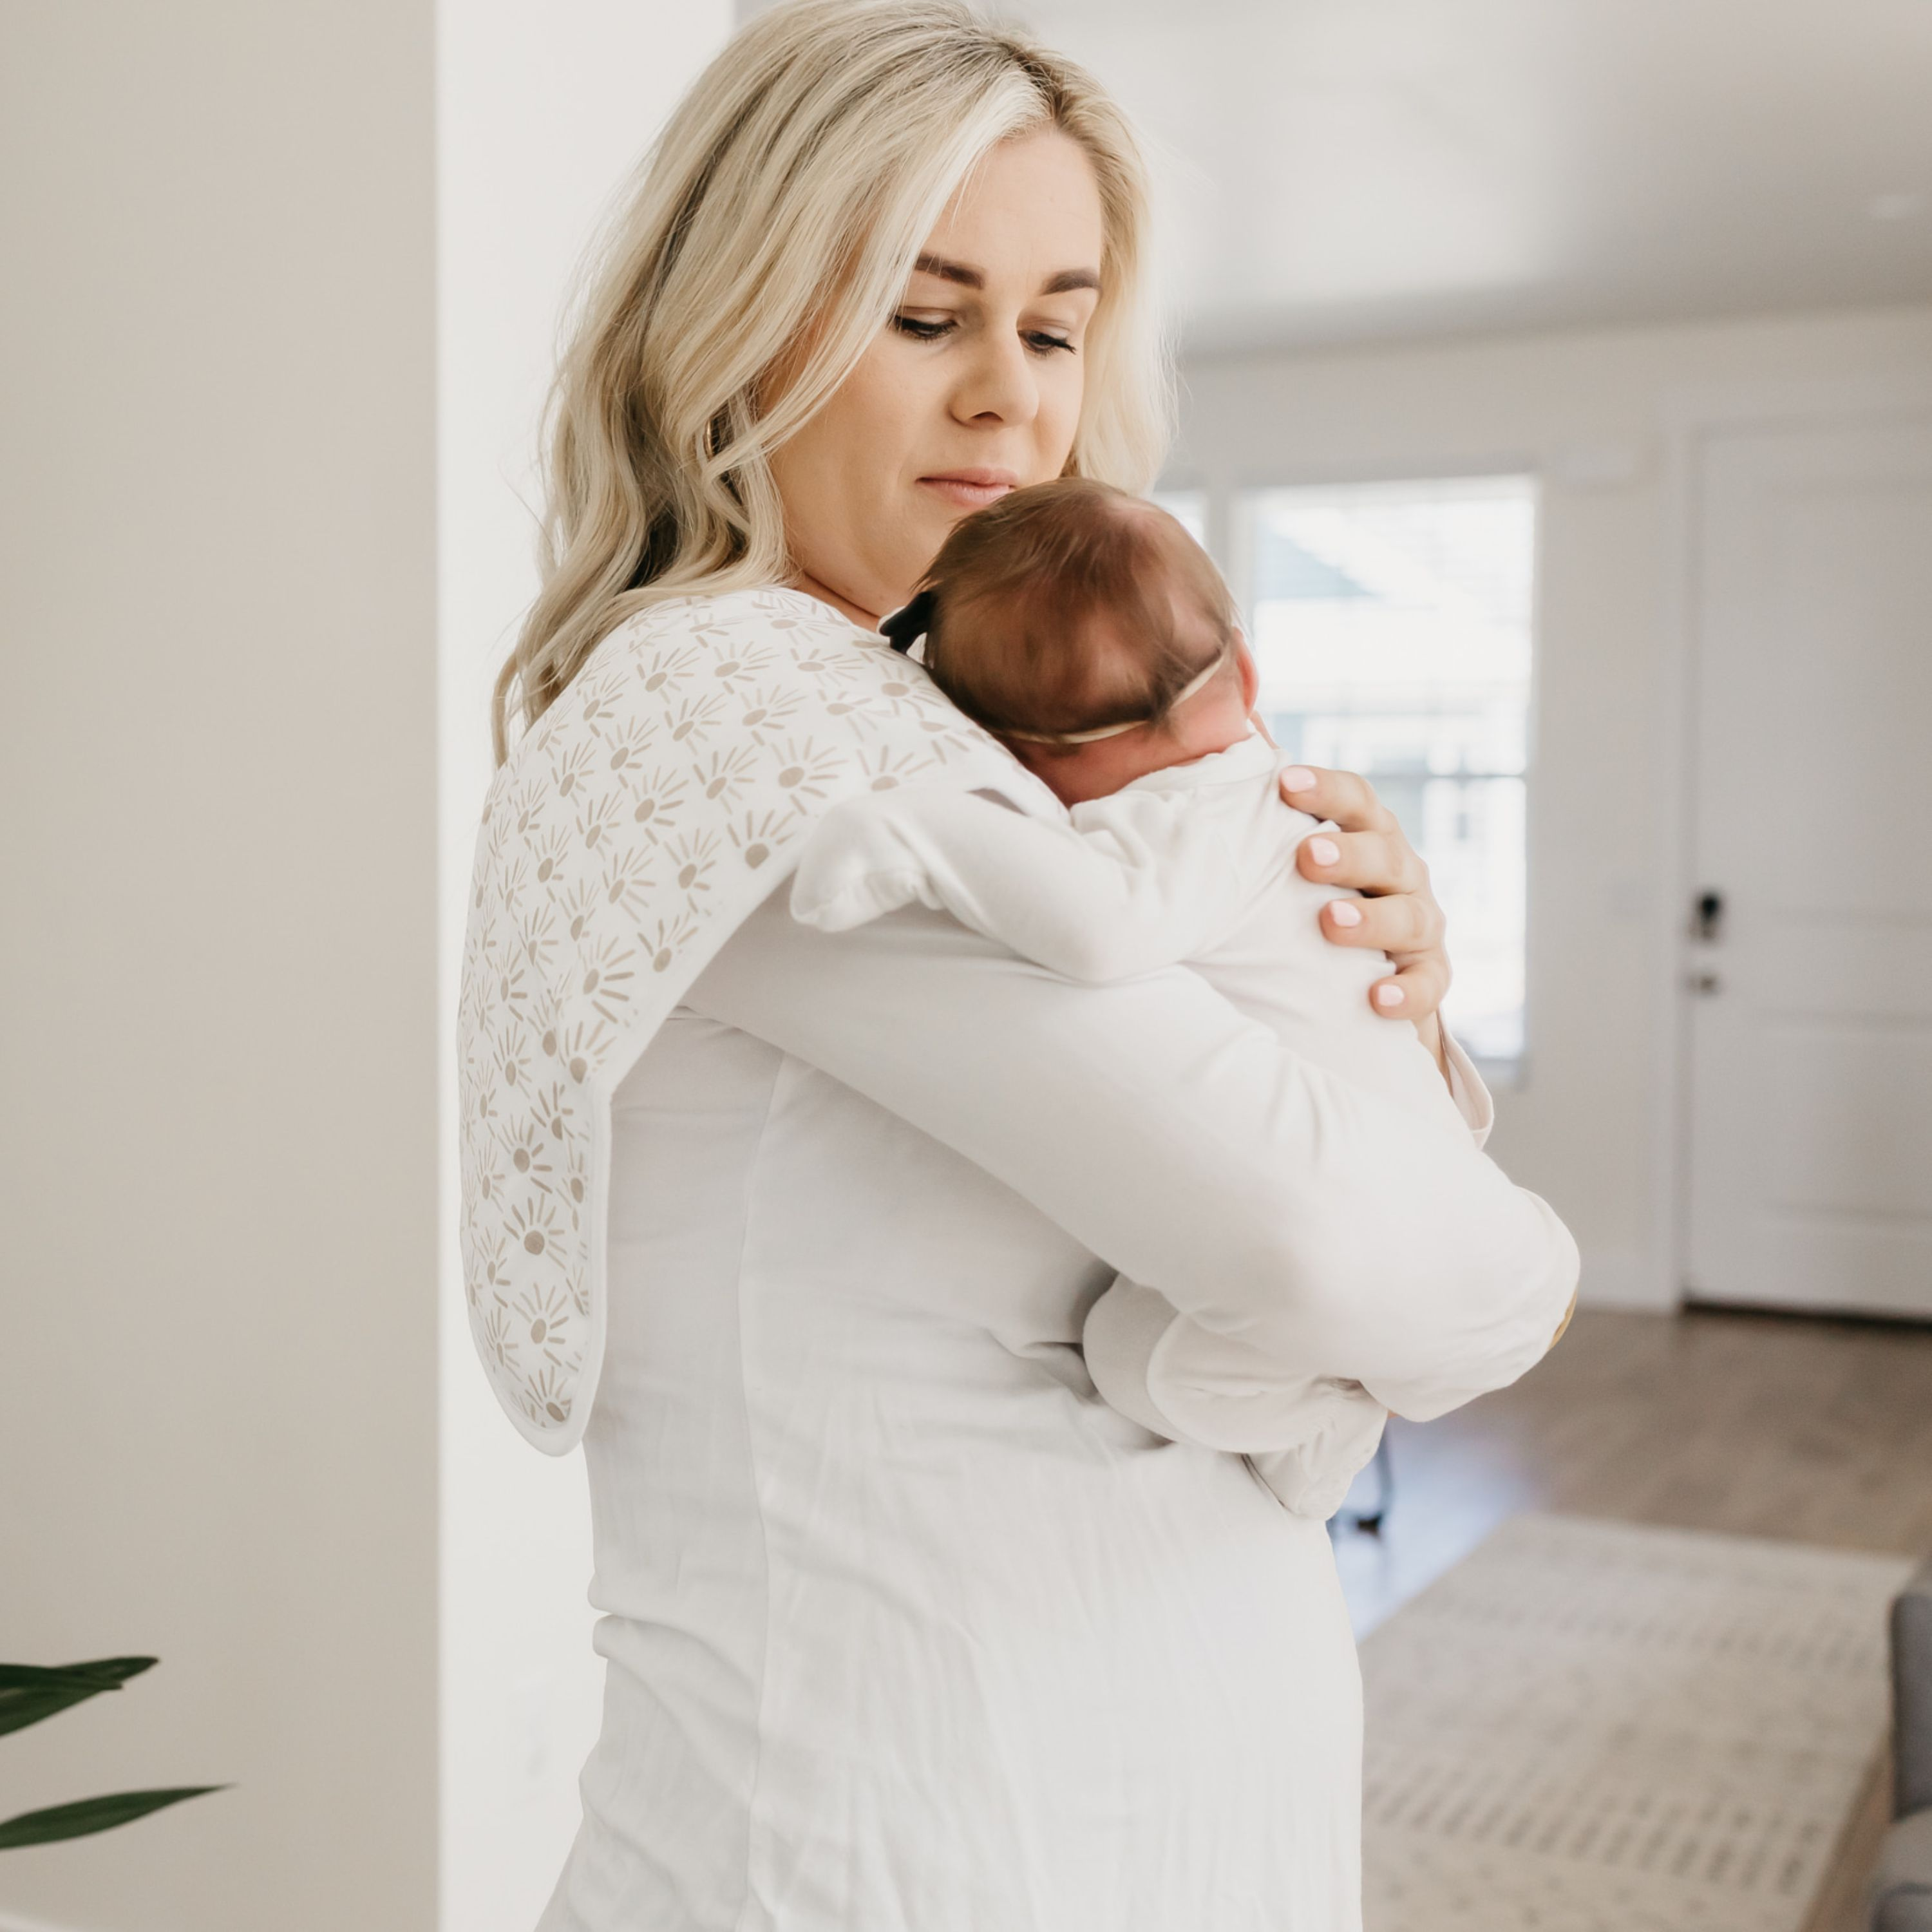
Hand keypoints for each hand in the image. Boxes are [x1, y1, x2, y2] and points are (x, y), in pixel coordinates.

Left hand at [1278, 765, 1450, 1024]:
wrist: (1353, 979)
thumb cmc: (1304, 902)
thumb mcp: (1284, 863)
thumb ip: (1260, 818)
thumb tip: (1227, 737)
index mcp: (1367, 835)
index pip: (1356, 800)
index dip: (1325, 789)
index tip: (1284, 783)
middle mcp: (1400, 873)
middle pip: (1385, 853)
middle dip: (1348, 853)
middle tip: (1306, 856)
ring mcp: (1420, 923)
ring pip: (1411, 915)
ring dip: (1372, 918)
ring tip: (1330, 921)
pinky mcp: (1430, 975)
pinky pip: (1428, 984)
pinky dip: (1408, 992)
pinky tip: (1376, 999)